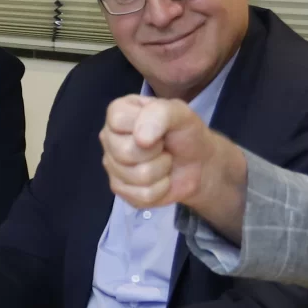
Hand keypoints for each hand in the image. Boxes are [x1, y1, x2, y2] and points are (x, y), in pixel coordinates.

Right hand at [101, 95, 247, 235]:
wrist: (198, 163)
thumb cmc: (185, 133)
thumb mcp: (180, 112)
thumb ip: (160, 113)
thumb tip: (140, 140)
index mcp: (117, 113)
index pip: (117, 120)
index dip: (145, 126)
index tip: (159, 127)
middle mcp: (109, 138)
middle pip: (125, 152)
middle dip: (156, 152)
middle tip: (163, 147)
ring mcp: (112, 166)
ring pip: (137, 176)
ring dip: (162, 170)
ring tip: (165, 161)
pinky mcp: (120, 190)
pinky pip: (142, 195)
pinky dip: (161, 188)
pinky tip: (162, 179)